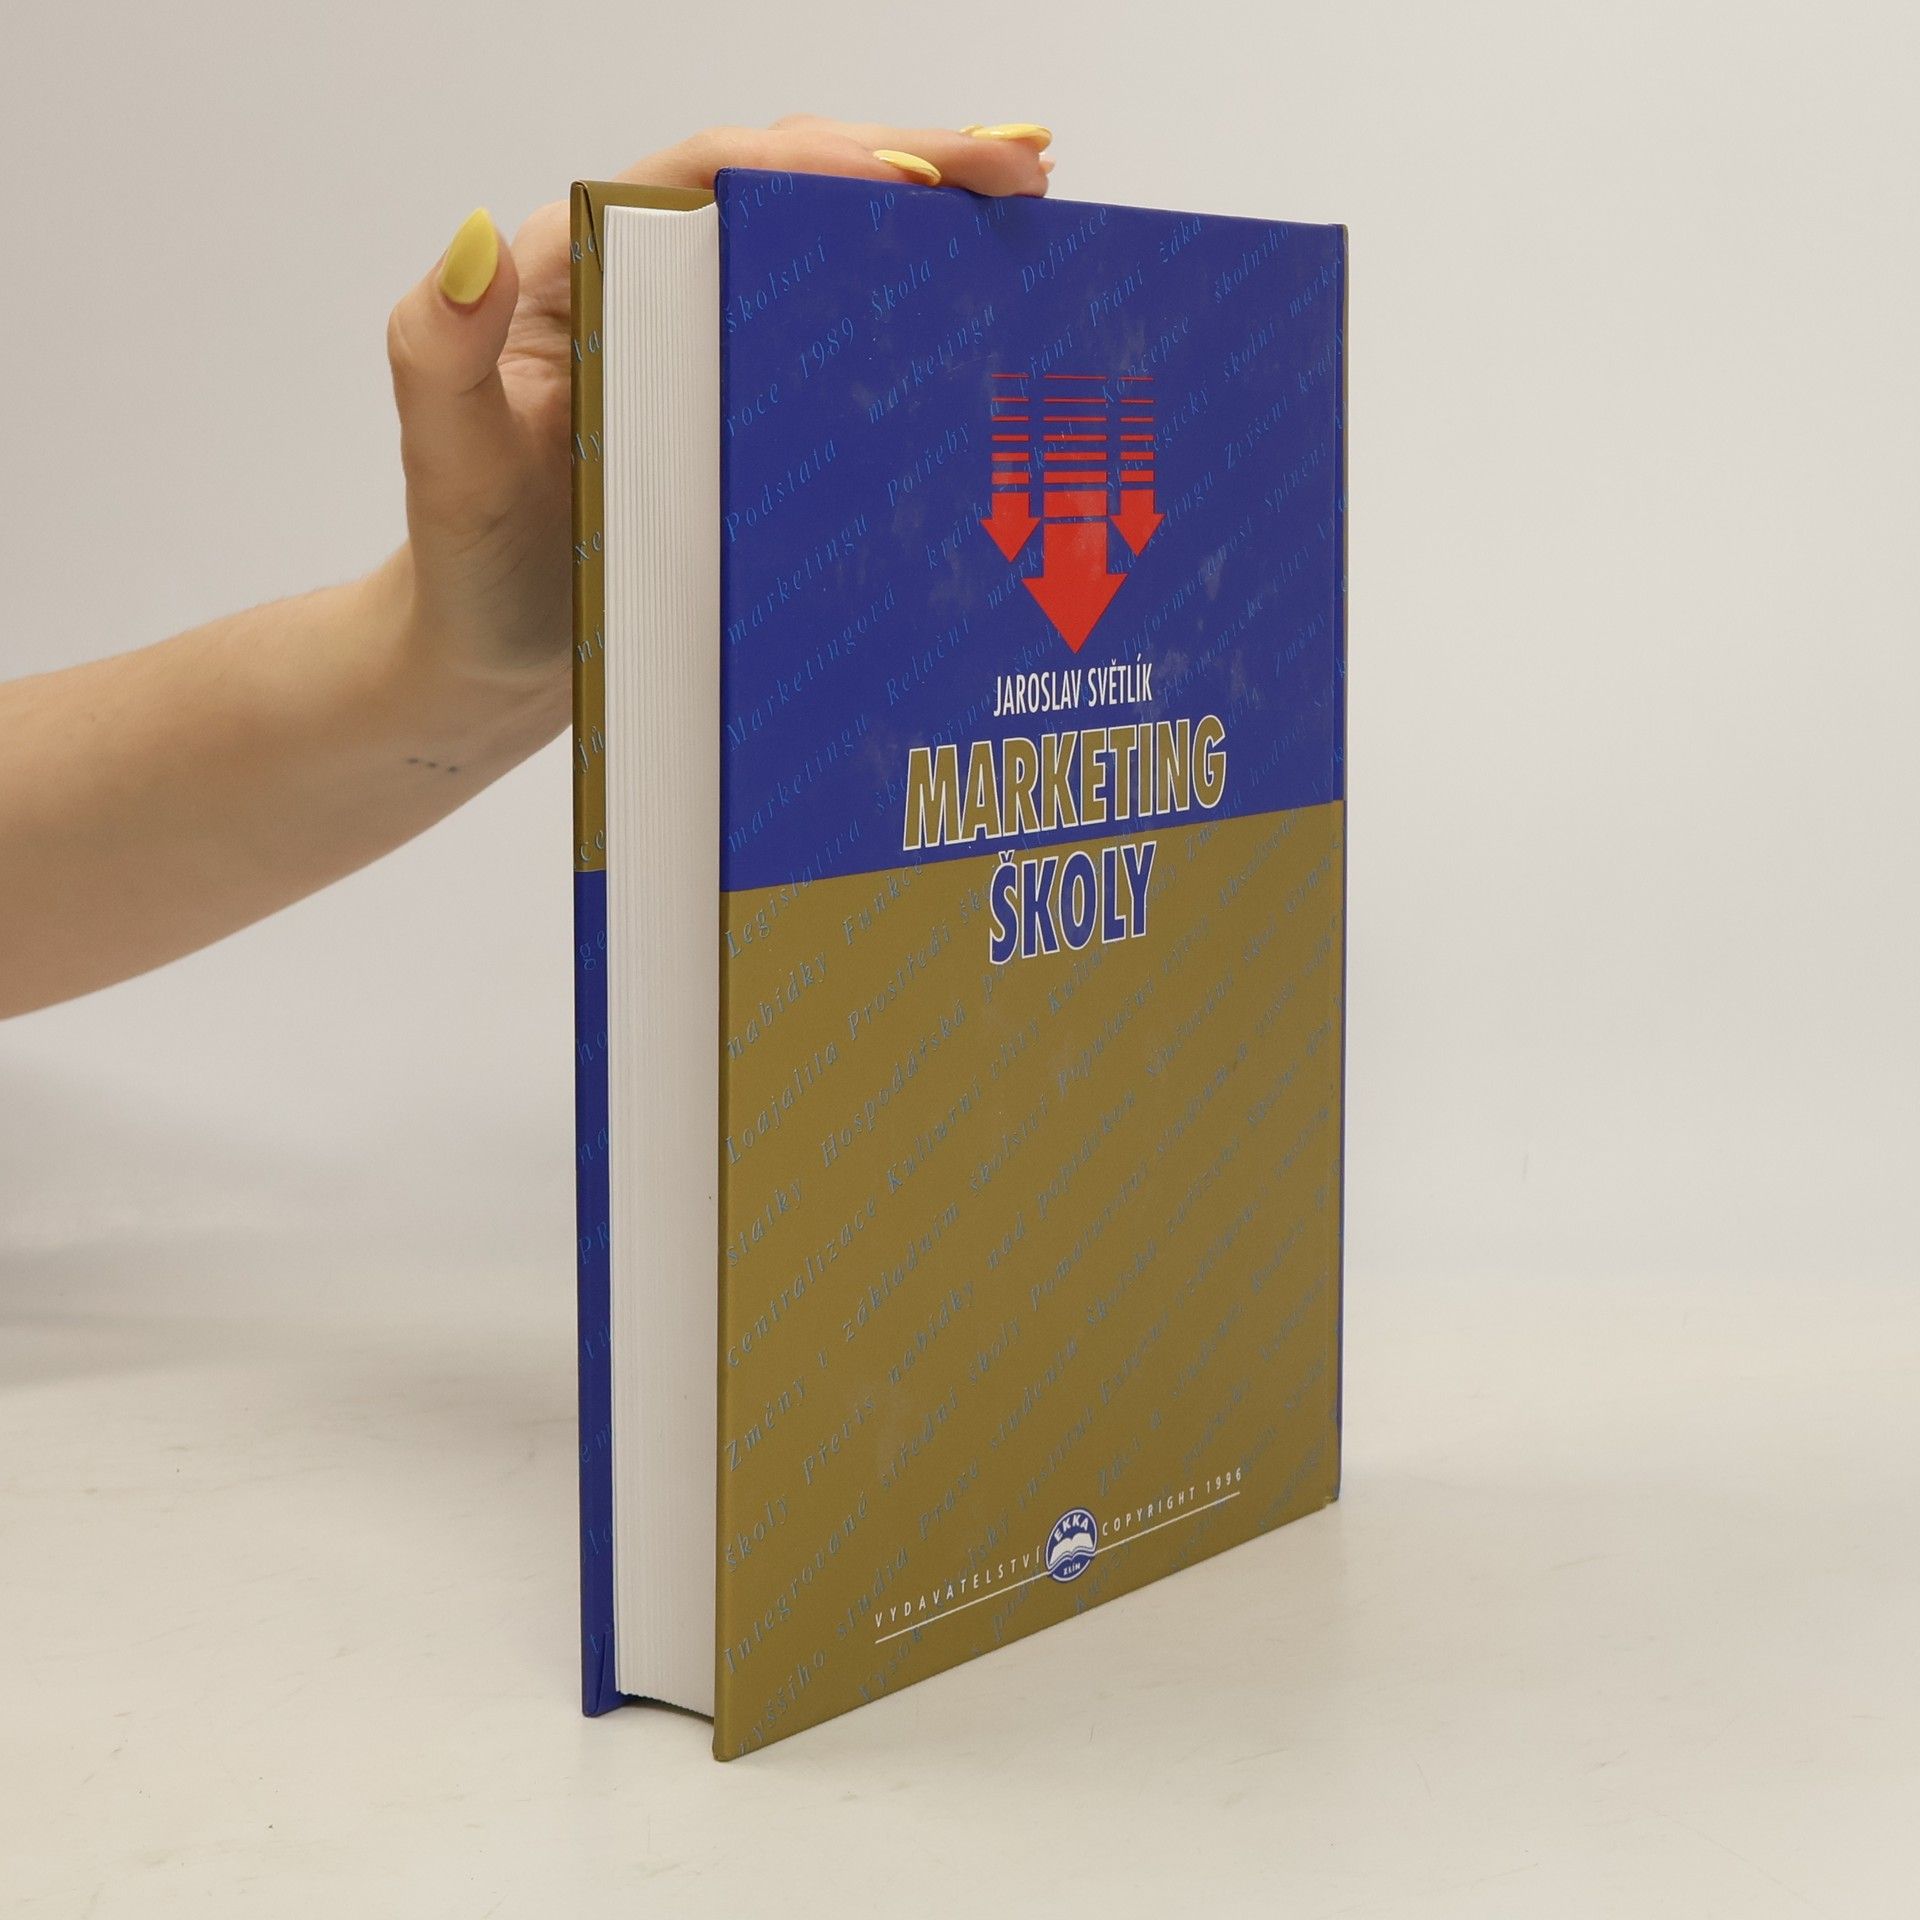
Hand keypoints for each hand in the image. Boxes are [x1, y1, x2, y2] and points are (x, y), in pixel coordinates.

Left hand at [379, 117, 1054, 757]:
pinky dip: (908, 306)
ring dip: (928, 219)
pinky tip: (981, 299)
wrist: (493, 655)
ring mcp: (709, 343)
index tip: (910, 176)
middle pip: (791, 189)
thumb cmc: (470, 566)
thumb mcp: (448, 462)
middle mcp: (656, 284)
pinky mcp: (746, 406)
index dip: (817, 162)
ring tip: (1027, 204)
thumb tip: (475, 237)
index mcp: (588, 268)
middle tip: (1020, 170)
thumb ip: (441, 351)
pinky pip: (831, 337)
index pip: (712, 176)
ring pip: (824, 250)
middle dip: (911, 162)